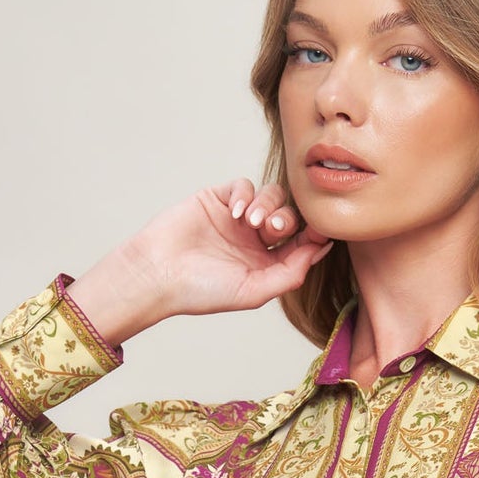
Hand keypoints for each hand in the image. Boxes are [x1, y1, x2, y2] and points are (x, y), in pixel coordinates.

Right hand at [68, 177, 333, 345]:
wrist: (158, 273)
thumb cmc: (202, 291)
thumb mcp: (253, 291)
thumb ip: (290, 274)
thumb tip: (320, 251)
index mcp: (266, 265)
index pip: (300, 244)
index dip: (313, 235)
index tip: (320, 231)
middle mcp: (255, 241)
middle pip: (289, 217)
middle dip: (287, 220)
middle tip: (273, 228)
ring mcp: (237, 219)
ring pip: (271, 197)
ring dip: (268, 206)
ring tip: (252, 222)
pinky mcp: (218, 199)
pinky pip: (244, 186)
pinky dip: (246, 195)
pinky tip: (236, 213)